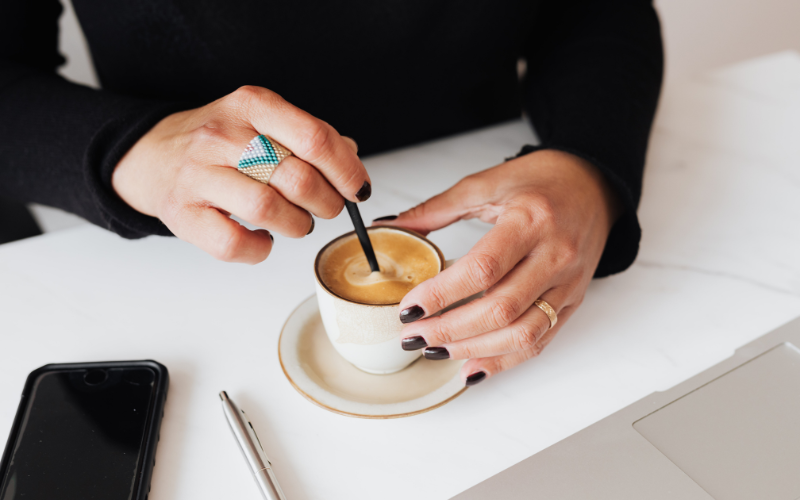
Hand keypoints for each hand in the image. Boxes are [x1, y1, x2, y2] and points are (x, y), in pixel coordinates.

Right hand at [113, 86, 368, 263]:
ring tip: (298, 222)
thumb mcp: (263, 121)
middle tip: (328, 208)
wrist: (152, 155)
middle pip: (297, 178)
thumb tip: (352, 160)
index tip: (357, 188)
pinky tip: (264, 239)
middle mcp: (222, 136)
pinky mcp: (182, 214)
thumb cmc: (221, 143)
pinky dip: (260, 249)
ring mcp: (198, 175)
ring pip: (267, 210)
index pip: (314, 138)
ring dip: (297, 225)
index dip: (346, 170)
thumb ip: (309, 137)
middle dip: (327, 203)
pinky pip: (233, 243)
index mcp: (251, 105)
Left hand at [375, 150, 620, 384]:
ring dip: (474, 349)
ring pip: (522, 333)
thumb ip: (437, 208)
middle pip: (500, 309)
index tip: (409, 307)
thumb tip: (392, 226)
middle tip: (413, 335)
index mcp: (531, 220)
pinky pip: (540, 340)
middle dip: (450, 329)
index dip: (443, 294)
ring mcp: (568, 283)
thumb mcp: (487, 183)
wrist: (594, 185)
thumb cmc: (543, 180)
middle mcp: (555, 255)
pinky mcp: (573, 301)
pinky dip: (505, 360)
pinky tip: (473, 366)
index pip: (483, 269)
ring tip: (436, 350)